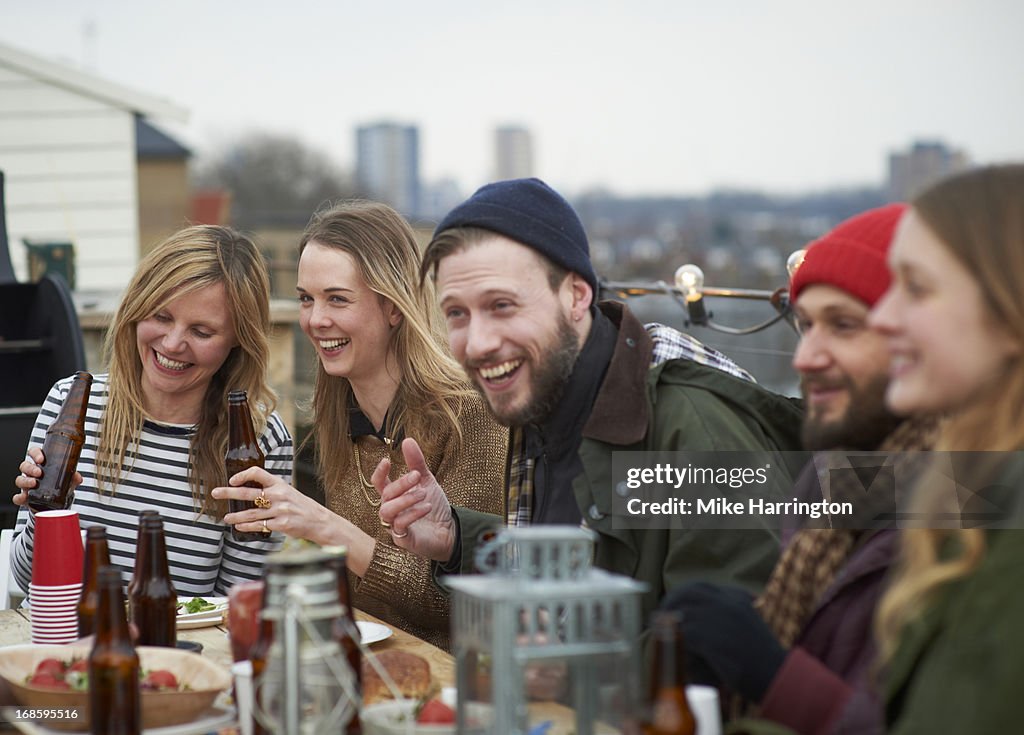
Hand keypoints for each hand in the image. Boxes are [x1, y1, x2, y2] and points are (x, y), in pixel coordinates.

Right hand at [13, 447, 83, 507]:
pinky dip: (19, 497)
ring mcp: (26, 485)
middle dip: (30, 468)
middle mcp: (31, 473)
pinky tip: (24, 497)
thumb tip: (77, 477)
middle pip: (24, 465)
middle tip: (39, 472)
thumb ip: (73, 477)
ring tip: (34, 483)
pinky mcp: (24, 497)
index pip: (34, 453)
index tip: (41, 459)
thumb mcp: (68, 480)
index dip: (35, 454)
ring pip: (19, 479)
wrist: (55, 504)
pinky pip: (17, 497)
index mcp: (41, 464)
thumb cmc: (59, 486)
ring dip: (26, 481)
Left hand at [212, 468, 375, 573]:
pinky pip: (260, 526)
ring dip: (235, 516)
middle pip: (248, 493)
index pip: (258, 473)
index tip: (233, 480)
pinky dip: (247, 527)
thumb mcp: (289, 493)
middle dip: (228, 493)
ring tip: (226, 518)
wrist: (320, 521)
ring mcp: (280, 510)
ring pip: (250, 513)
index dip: (243, 475)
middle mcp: (279, 495)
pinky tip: (239, 527)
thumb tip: (251, 492)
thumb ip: (272, 491)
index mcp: (280, 484)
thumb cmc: (303, 507)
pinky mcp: (282, 524)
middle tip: (215, 493)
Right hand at [375, 438, 455, 562]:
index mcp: (394, 495)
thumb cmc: (434, 506)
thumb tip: (407, 440)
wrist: (449, 530)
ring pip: (387, 510)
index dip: (379, 473)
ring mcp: (394, 525)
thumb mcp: (426, 481)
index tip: (387, 461)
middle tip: (417, 476)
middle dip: (401, 483)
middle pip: (386, 494)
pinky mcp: (402, 538)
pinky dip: (413, 513)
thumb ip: (416, 463)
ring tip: (423, 493)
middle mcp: (391, 510)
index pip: (378, 483)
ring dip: (405, 499)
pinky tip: (427, 507)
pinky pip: (400, 525)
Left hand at [659, 581, 785, 702]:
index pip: (701, 587)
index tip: (671, 606)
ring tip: (658, 631)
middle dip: (671, 602)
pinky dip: (672, 638)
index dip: (682, 596)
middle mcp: (727, 602)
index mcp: (737, 598)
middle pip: (688, 592)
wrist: (778, 676)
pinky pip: (681, 632)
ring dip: (667, 621)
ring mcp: (718, 617)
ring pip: (681, 610)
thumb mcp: (747, 629)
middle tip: (658, 616)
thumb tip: (697, 622)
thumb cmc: (763, 660)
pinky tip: (668, 646)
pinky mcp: (709, 636)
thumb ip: (727, 619)